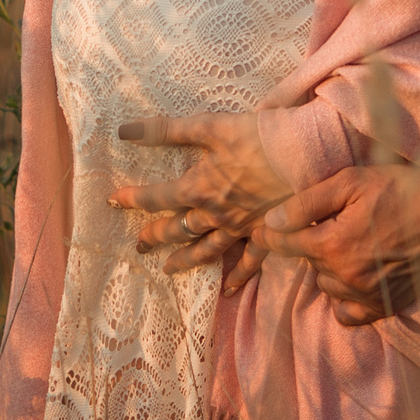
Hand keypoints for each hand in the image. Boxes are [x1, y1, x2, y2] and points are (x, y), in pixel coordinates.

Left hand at [112, 113, 290, 292]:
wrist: (305, 154)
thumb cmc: (258, 136)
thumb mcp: (209, 127)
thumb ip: (166, 130)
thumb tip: (125, 131)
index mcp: (198, 187)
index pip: (155, 198)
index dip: (132, 199)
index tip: (113, 201)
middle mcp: (214, 214)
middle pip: (176, 229)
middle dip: (155, 236)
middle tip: (139, 245)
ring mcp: (239, 228)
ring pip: (205, 249)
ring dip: (185, 260)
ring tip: (168, 270)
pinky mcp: (264, 233)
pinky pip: (249, 262)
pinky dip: (238, 277)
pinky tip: (230, 292)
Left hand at [253, 164, 419, 325]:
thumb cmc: (400, 188)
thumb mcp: (350, 182)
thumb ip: (306, 204)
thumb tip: (271, 222)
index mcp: (332, 245)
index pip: (283, 244)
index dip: (269, 234)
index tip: (261, 231)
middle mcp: (346, 277)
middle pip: (307, 262)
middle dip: (311, 242)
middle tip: (331, 221)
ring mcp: (367, 295)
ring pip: (326, 285)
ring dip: (329, 267)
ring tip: (350, 243)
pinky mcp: (386, 305)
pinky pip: (348, 314)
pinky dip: (344, 298)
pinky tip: (353, 276)